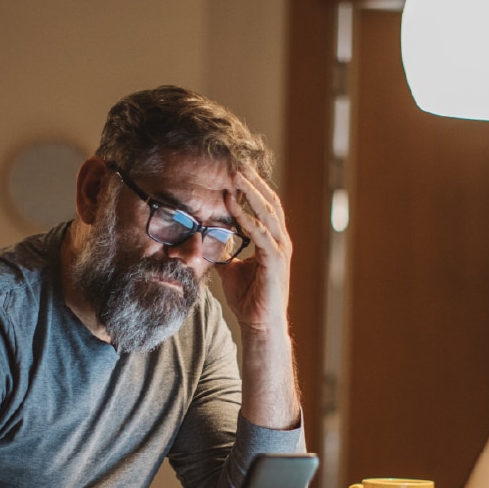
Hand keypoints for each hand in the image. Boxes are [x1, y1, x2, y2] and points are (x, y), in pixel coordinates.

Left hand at [216, 167, 291, 333]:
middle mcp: (280, 241)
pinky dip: (247, 218)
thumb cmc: (249, 299)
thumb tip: (207, 242)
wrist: (259, 324)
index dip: (252, 188)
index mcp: (272, 240)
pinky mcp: (276, 261)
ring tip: (235, 176)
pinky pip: (261, 234)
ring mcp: (280, 250)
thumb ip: (224, 253)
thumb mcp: (232, 270)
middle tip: (235, 163)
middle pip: (269, 202)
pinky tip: (234, 206)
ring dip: (251, 193)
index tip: (235, 171)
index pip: (264, 206)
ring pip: (267, 212)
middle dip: (253, 182)